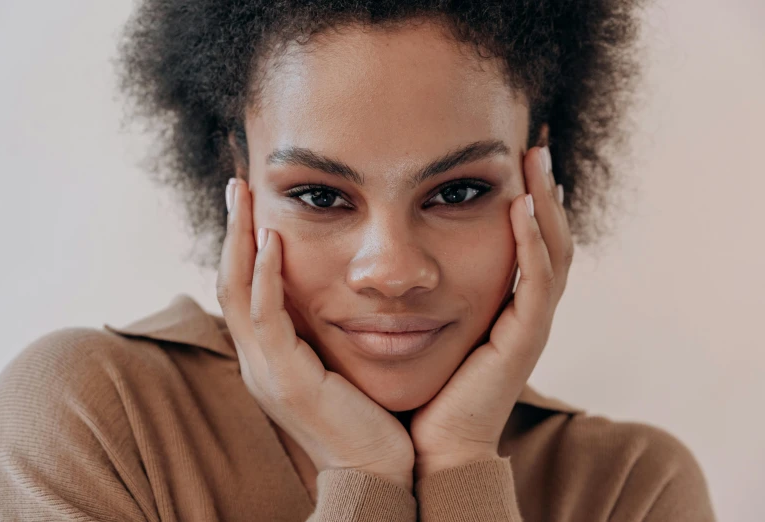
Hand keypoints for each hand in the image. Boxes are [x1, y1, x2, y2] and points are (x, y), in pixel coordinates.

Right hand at [216, 178, 414, 491]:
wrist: (380, 472)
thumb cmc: (368, 416)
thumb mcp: (340, 363)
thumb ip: (328, 330)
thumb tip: (340, 292)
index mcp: (270, 356)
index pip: (244, 289)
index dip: (242, 245)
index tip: (251, 202)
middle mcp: (258, 362)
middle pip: (229, 283)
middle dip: (231, 231)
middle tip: (237, 183)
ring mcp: (266, 372)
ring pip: (237, 293)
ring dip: (239, 240)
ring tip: (245, 194)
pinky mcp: (286, 381)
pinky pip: (266, 319)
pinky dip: (265, 276)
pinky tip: (272, 240)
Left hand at [409, 145, 573, 478]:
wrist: (428, 445)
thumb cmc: (420, 386)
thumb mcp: (419, 323)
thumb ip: (417, 289)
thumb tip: (383, 253)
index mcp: (503, 304)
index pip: (525, 240)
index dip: (525, 197)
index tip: (510, 154)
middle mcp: (524, 310)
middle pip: (548, 236)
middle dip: (543, 188)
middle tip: (533, 141)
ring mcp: (528, 325)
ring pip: (553, 251)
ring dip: (545, 202)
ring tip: (534, 156)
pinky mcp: (523, 341)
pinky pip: (537, 283)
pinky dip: (532, 242)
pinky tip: (519, 206)